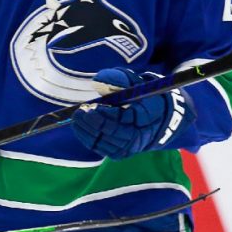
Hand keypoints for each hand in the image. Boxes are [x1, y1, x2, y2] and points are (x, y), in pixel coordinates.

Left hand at [72, 68, 194, 158]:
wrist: (155, 120)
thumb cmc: (140, 98)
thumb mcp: (134, 83)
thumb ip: (119, 79)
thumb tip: (100, 78)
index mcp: (147, 116)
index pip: (126, 118)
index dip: (108, 114)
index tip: (94, 106)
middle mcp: (140, 136)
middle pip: (115, 133)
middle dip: (95, 122)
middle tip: (80, 111)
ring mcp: (129, 148)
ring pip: (106, 142)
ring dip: (87, 130)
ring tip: (76, 117)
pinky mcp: (119, 153)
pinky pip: (100, 148)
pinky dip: (87, 138)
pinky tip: (78, 127)